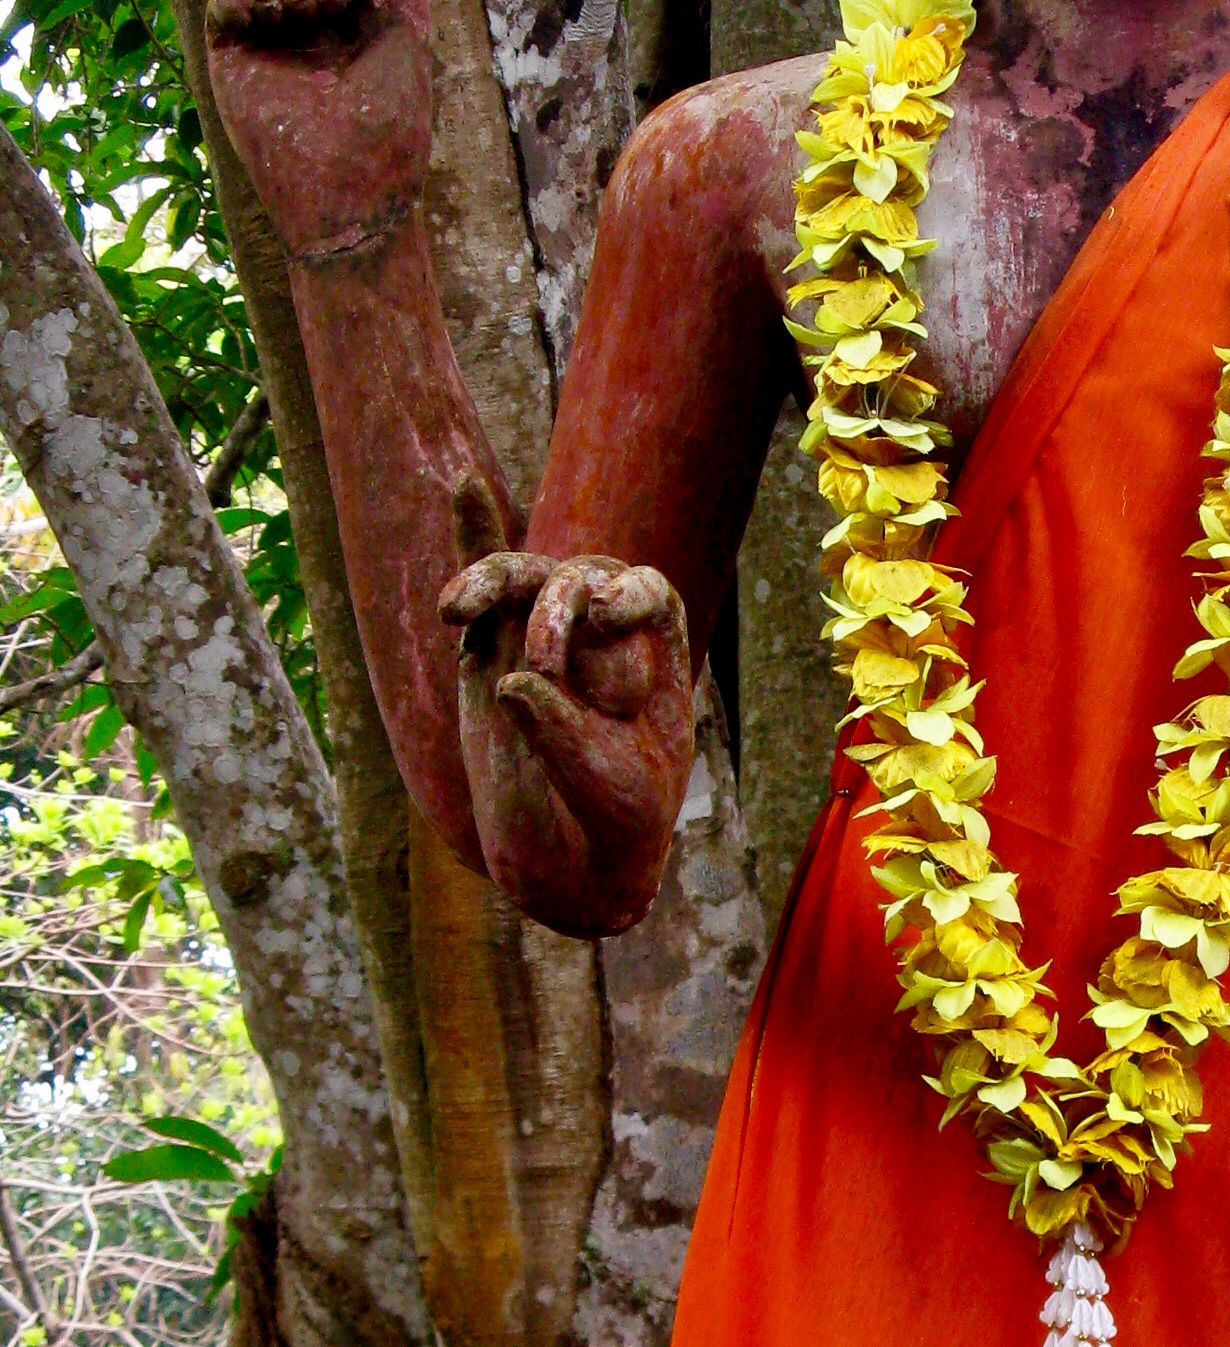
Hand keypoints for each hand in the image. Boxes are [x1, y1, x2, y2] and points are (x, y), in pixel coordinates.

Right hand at [439, 551, 692, 938]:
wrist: (571, 861)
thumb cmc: (613, 823)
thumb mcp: (605, 788)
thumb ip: (564, 736)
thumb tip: (512, 679)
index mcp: (655, 652)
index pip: (646, 591)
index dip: (629, 593)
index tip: (608, 619)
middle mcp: (600, 633)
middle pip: (577, 579)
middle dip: (555, 610)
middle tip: (537, 667)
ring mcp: (541, 638)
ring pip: (520, 580)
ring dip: (489, 579)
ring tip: (457, 607)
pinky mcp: (489, 655)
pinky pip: (483, 589)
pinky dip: (474, 537)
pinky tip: (467, 485)